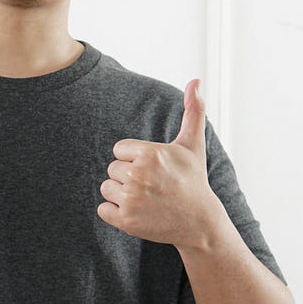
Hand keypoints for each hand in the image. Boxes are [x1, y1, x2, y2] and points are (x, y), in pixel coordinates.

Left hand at [97, 79, 220, 245]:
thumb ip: (192, 110)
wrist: (199, 222)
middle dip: (128, 177)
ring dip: (121, 195)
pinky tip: (138, 212)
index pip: (119, 150)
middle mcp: (138, 175)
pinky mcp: (125, 221)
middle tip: (152, 187)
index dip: (134, 159)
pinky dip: (116, 213)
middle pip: (112, 169)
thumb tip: (195, 81)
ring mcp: (131, 199)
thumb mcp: (192, 145)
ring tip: (145, 199)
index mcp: (149, 153)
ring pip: (106, 188)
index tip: (154, 170)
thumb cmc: (193, 180)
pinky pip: (103, 210)